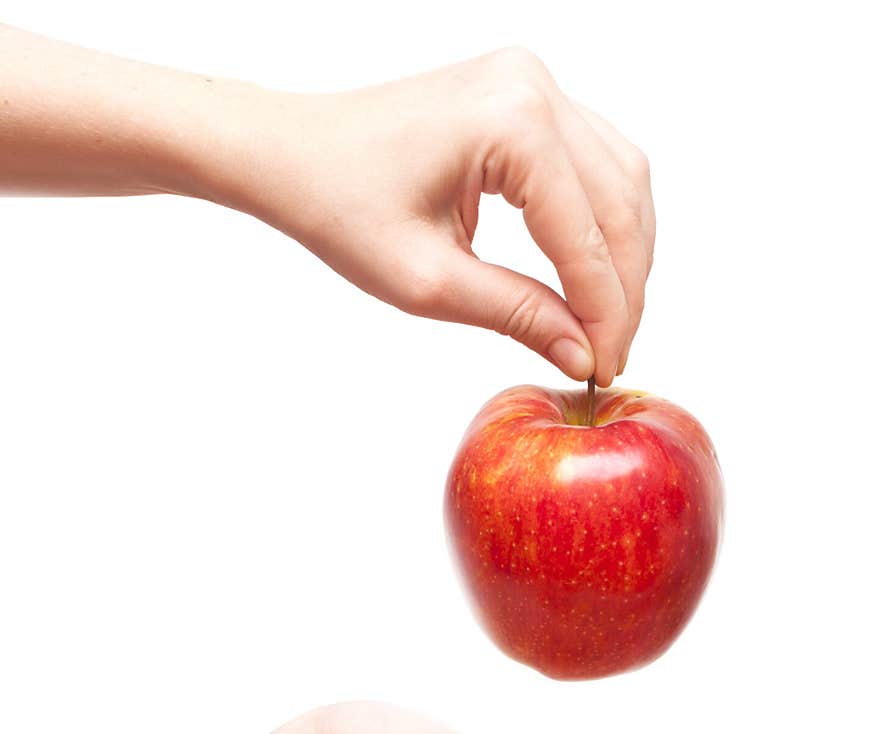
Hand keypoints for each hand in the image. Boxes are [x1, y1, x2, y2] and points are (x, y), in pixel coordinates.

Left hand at [206, 49, 654, 385]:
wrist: (292, 154)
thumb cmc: (338, 205)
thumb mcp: (428, 281)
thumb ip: (517, 314)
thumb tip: (581, 353)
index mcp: (511, 123)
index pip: (586, 237)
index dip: (603, 313)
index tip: (603, 369)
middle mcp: (534, 87)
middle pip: (620, 203)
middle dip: (623, 288)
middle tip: (610, 353)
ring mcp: (533, 83)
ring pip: (620, 178)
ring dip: (623, 254)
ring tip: (608, 321)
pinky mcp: (525, 97)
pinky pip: (594, 161)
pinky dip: (602, 221)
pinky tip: (594, 270)